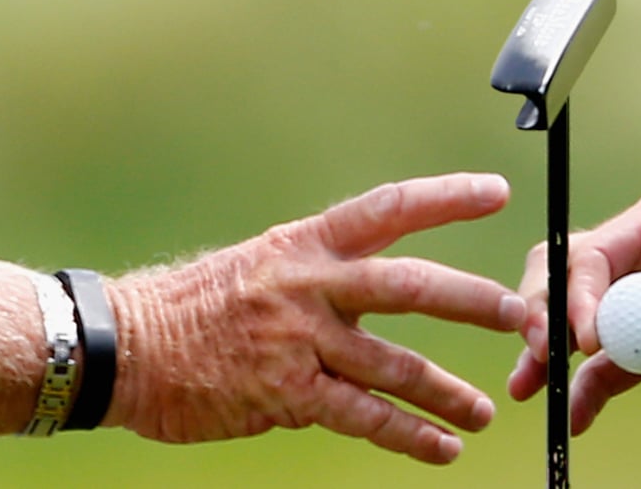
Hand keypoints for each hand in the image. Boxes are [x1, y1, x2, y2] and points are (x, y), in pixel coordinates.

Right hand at [104, 173, 526, 463]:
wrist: (124, 346)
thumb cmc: (193, 306)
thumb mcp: (259, 264)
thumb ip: (320, 277)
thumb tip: (372, 301)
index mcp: (305, 245)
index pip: (388, 209)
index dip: (446, 199)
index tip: (496, 192)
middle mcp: (310, 285)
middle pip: (410, 286)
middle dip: (470, 301)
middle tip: (516, 315)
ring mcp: (300, 340)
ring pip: (396, 364)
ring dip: (448, 391)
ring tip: (481, 410)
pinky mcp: (288, 393)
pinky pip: (365, 417)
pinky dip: (410, 435)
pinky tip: (442, 447)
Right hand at [507, 189, 640, 434]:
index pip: (596, 253)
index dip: (579, 292)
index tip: (582, 337)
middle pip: (568, 281)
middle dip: (544, 314)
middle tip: (537, 352)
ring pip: (581, 329)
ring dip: (550, 358)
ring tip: (527, 389)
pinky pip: (614, 367)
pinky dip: (591, 389)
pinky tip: (576, 415)